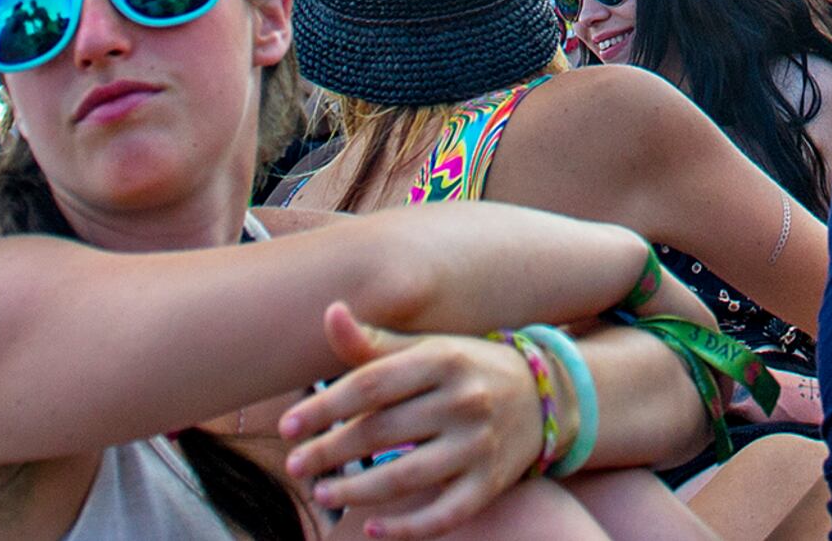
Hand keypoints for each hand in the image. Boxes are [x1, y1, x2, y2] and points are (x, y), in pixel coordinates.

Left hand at [277, 302, 542, 536]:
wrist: (546, 396)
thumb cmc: (467, 369)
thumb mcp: (428, 348)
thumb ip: (374, 343)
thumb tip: (329, 312)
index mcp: (443, 359)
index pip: (370, 385)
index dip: (323, 407)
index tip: (286, 427)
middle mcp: (464, 400)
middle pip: (381, 431)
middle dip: (329, 451)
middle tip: (294, 465)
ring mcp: (479, 445)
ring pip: (405, 476)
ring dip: (356, 489)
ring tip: (322, 492)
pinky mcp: (489, 484)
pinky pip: (443, 514)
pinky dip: (406, 526)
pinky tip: (372, 526)